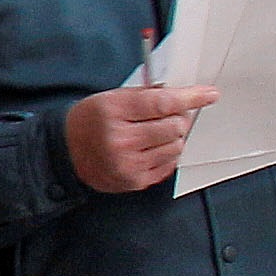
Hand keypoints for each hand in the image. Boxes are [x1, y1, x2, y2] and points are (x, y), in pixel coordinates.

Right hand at [68, 83, 218, 191]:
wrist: (67, 152)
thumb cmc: (92, 121)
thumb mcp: (111, 98)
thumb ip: (147, 95)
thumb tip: (185, 97)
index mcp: (113, 111)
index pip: (162, 103)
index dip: (190, 98)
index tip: (209, 95)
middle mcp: (120, 139)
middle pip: (174, 127)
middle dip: (177, 119)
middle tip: (166, 117)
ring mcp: (128, 163)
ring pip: (176, 146)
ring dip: (172, 138)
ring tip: (152, 135)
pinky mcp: (136, 180)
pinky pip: (170, 164)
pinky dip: (166, 154)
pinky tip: (148, 150)